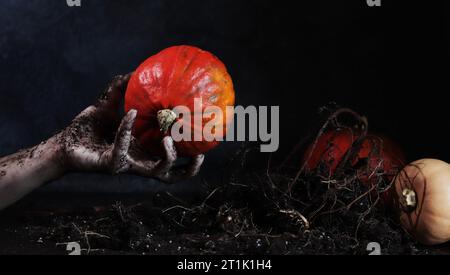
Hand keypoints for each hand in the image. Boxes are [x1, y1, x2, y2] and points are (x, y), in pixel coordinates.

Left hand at [57, 74, 203, 182]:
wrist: (65, 142)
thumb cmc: (89, 128)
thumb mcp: (108, 105)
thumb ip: (121, 88)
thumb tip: (135, 70)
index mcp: (145, 150)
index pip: (174, 158)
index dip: (191, 156)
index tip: (205, 139)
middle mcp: (141, 161)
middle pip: (173, 174)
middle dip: (190, 168)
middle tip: (201, 153)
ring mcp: (129, 165)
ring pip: (158, 172)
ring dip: (169, 157)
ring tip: (169, 138)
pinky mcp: (113, 165)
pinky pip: (124, 148)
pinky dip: (127, 130)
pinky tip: (128, 113)